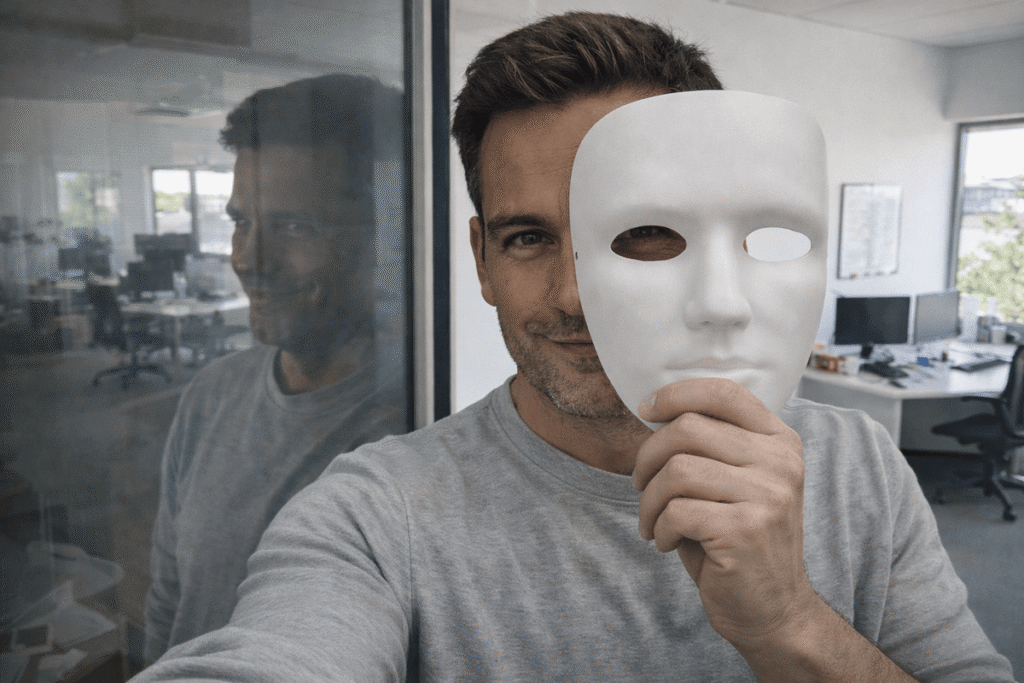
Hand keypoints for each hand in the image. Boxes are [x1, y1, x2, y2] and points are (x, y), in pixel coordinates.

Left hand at [632, 378, 817, 655]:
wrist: (774, 610)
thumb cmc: (740, 539)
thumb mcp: (738, 481)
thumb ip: (713, 445)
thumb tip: (655, 410)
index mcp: (780, 441)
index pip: (725, 392)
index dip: (676, 394)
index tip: (646, 410)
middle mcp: (780, 463)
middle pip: (688, 428)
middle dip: (648, 457)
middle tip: (641, 484)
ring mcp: (767, 496)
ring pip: (676, 471)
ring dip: (649, 500)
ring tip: (653, 520)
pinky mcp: (745, 531)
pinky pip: (676, 512)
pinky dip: (658, 528)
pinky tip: (666, 542)